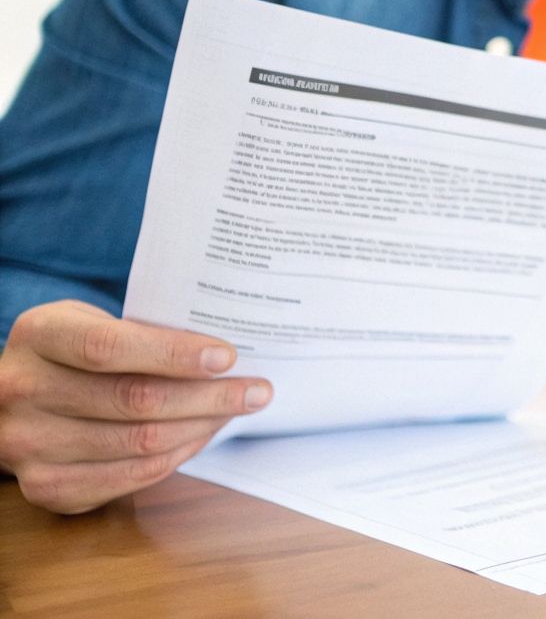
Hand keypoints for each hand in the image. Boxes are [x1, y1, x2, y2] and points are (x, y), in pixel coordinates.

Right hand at [0, 300, 271, 512]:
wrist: (15, 398)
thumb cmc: (72, 353)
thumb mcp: (92, 321)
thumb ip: (143, 331)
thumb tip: (226, 355)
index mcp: (38, 335)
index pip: (109, 348)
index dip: (174, 354)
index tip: (227, 357)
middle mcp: (22, 391)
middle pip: (134, 400)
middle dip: (208, 396)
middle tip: (257, 390)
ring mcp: (28, 445)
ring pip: (139, 442)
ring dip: (201, 427)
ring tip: (235, 412)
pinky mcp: (45, 487)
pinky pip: (130, 477)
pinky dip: (177, 456)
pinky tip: (201, 436)